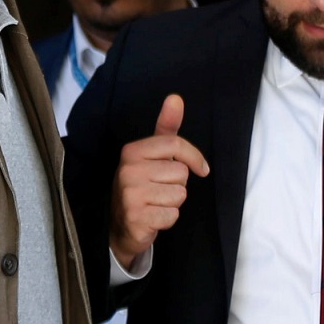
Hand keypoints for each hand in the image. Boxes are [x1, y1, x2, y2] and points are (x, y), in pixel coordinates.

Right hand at [110, 94, 209, 269]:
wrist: (121, 225)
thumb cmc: (143, 185)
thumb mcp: (153, 154)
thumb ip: (166, 127)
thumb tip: (175, 98)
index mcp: (132, 151)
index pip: (176, 145)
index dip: (194, 158)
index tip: (201, 168)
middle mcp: (128, 169)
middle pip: (181, 172)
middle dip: (177, 184)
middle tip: (159, 189)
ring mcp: (130, 194)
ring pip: (179, 194)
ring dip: (173, 202)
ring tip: (156, 202)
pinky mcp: (136, 217)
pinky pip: (172, 215)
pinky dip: (167, 219)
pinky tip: (153, 217)